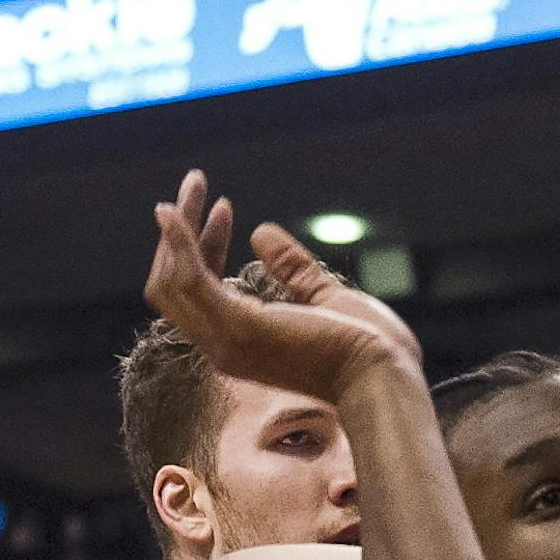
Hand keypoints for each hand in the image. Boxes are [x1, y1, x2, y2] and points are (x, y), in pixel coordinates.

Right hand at [145, 170, 420, 406]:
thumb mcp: (324, 297)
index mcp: (241, 342)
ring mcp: (227, 340)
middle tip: (195, 184)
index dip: (204, 248)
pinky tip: (176, 215)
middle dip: (179, 235)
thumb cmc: (367, 347)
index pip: (199, 293)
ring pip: (172, 282)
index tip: (226, 207)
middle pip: (172, 287)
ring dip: (178, 230)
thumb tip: (262, 232)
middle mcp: (223, 346)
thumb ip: (292, 269)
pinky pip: (190, 281)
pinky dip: (179, 245)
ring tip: (194, 184)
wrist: (387, 375)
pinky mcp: (239, 328)